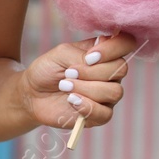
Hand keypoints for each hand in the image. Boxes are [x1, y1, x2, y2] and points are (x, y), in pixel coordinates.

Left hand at [18, 30, 137, 131]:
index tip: (89, 56)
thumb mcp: (60, 53)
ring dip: (86, 88)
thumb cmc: (48, 69)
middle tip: (68, 73)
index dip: (113, 48)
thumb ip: (80, 54)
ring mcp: (107, 95)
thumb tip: (94, 63)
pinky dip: (86, 106)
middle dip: (91, 71)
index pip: (126, 43)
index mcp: (103, 53)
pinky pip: (105, 113)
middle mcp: (110, 73)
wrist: (33, 94)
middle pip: (120, 69)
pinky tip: (71, 100)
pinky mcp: (100, 115)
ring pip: (114, 91)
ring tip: (65, 86)